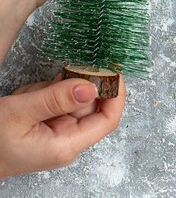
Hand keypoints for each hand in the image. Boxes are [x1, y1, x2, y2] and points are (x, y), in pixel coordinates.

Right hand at [0, 74, 125, 177]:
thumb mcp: (20, 114)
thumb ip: (56, 98)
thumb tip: (91, 87)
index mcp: (67, 145)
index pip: (108, 119)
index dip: (115, 94)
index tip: (112, 71)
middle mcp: (68, 140)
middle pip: (90, 104)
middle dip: (71, 87)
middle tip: (48, 84)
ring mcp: (59, 132)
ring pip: (72, 98)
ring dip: (51, 90)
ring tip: (28, 98)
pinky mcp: (50, 125)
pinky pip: (56, 100)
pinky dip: (42, 94)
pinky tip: (26, 99)